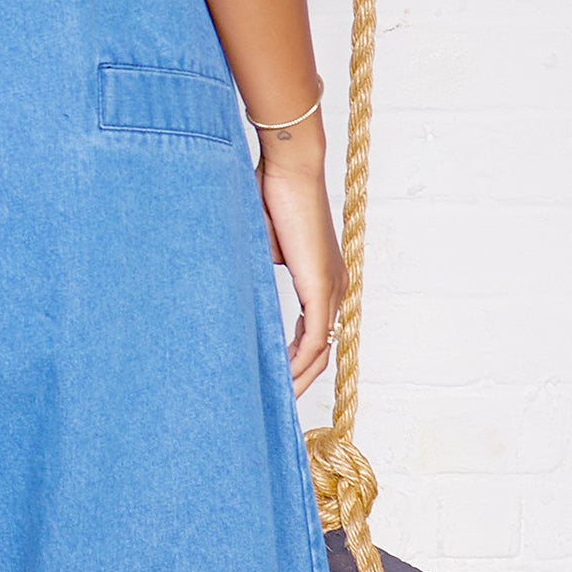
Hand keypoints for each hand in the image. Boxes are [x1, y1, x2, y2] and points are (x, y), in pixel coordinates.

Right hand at [256, 147, 344, 395]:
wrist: (288, 169)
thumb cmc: (271, 195)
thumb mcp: (261, 245)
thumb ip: (257, 273)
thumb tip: (237, 292)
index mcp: (322, 278)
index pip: (314, 333)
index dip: (296, 360)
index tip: (273, 379)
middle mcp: (335, 287)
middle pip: (321, 350)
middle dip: (298, 380)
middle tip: (275, 403)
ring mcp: (332, 287)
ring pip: (320, 350)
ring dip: (298, 378)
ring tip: (275, 401)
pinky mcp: (322, 286)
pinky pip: (315, 339)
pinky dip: (299, 362)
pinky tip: (281, 379)